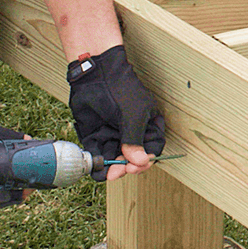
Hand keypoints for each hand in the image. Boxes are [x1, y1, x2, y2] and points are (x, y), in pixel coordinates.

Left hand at [67, 45, 166, 178]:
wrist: (95, 75)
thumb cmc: (121, 89)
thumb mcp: (133, 115)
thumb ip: (134, 139)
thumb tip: (140, 162)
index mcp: (148, 125)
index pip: (152, 149)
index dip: (145, 161)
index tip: (136, 166)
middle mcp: (132, 133)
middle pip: (132, 158)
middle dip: (127, 167)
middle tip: (119, 171)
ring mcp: (114, 135)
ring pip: (115, 159)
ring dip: (112, 168)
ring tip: (109, 174)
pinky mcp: (96, 136)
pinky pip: (98, 154)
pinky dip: (98, 164)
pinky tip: (97, 170)